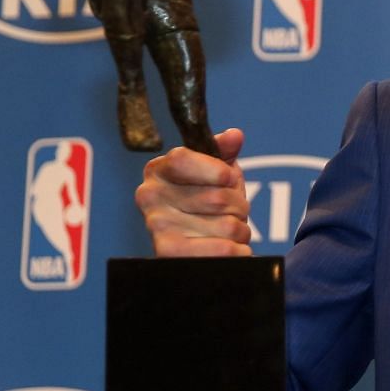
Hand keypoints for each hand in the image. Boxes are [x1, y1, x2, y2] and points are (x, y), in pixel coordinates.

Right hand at [135, 128, 252, 256]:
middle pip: (216, 197)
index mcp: (158, 170)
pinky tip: (230, 249)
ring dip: (240, 230)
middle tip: (232, 212)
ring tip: (228, 231)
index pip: (182, 159)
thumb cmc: (207, 205)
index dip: (214, 169)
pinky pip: (223, 250)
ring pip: (227, 225)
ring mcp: (157, 227)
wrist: (197, 248)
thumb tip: (234, 136)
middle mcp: (150, 196)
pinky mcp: (169, 254)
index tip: (229, 178)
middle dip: (239, 206)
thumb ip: (223, 151)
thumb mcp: (217, 172)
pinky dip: (238, 250)